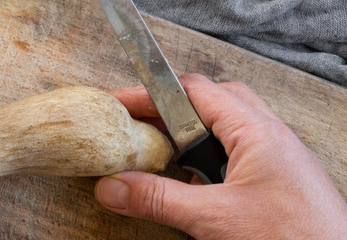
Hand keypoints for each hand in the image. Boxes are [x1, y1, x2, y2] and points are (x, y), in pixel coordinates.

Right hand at [95, 74, 346, 238]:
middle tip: (135, 126)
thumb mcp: (214, 219)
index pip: (194, 91)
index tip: (117, 104)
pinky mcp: (275, 183)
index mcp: (257, 131)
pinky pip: (233, 157)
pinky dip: (204, 163)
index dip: (150, 93)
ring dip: (187, 140)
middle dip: (168, 112)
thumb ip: (159, 200)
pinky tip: (191, 186)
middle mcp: (268, 137)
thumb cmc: (296, 239)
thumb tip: (113, 187)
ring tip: (158, 157)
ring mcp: (274, 160)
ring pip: (222, 131)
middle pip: (209, 104)